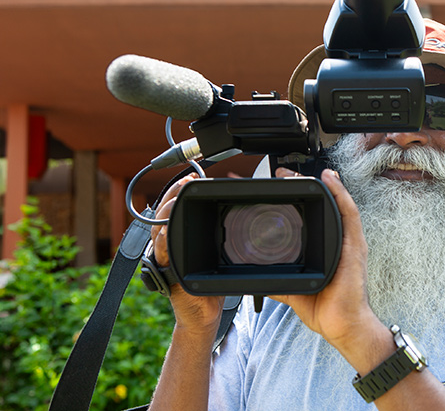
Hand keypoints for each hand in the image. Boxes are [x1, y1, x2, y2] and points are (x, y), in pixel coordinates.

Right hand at [151, 174, 223, 336]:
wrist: (205, 315)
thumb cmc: (209, 285)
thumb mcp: (215, 254)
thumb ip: (218, 235)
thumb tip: (236, 214)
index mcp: (179, 240)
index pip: (173, 209)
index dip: (178, 191)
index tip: (190, 176)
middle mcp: (168, 248)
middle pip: (162, 216)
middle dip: (171, 196)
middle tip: (183, 183)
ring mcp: (167, 261)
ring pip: (159, 232)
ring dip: (166, 214)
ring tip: (175, 200)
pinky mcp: (169, 275)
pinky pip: (164, 256)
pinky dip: (164, 243)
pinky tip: (167, 233)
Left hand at [270, 168, 386, 357]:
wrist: (342, 326)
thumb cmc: (327, 311)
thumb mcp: (296, 292)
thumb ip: (281, 283)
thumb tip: (260, 282)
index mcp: (325, 250)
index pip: (311, 219)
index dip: (296, 200)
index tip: (276, 189)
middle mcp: (337, 242)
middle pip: (323, 206)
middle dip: (304, 186)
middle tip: (282, 174)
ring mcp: (347, 242)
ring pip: (336, 203)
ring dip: (320, 185)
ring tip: (301, 172)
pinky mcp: (354, 245)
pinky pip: (349, 213)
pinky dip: (340, 193)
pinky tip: (330, 179)